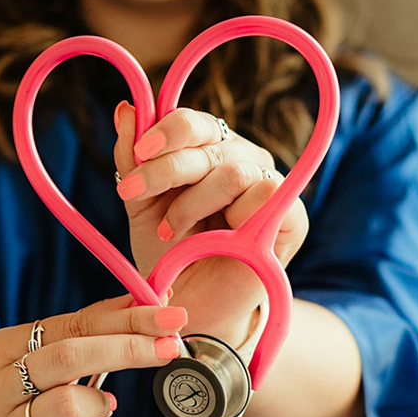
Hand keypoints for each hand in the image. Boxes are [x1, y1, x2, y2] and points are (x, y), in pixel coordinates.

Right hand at [0, 296, 187, 416]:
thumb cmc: (12, 383)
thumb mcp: (33, 347)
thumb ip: (86, 327)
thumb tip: (148, 303)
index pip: (69, 326)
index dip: (124, 319)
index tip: (168, 315)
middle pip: (68, 359)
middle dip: (128, 348)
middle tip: (169, 345)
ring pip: (71, 407)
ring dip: (101, 401)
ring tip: (99, 402)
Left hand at [113, 103, 308, 344]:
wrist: (191, 307)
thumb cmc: (170, 255)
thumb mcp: (141, 206)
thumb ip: (132, 160)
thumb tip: (126, 109)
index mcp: (208, 150)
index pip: (193, 122)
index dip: (166, 131)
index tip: (137, 154)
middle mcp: (241, 159)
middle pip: (209, 141)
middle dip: (165, 168)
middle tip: (133, 194)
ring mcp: (269, 185)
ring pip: (233, 171)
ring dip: (192, 203)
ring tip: (171, 232)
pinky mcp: (292, 216)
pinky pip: (267, 195)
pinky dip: (233, 217)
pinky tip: (216, 240)